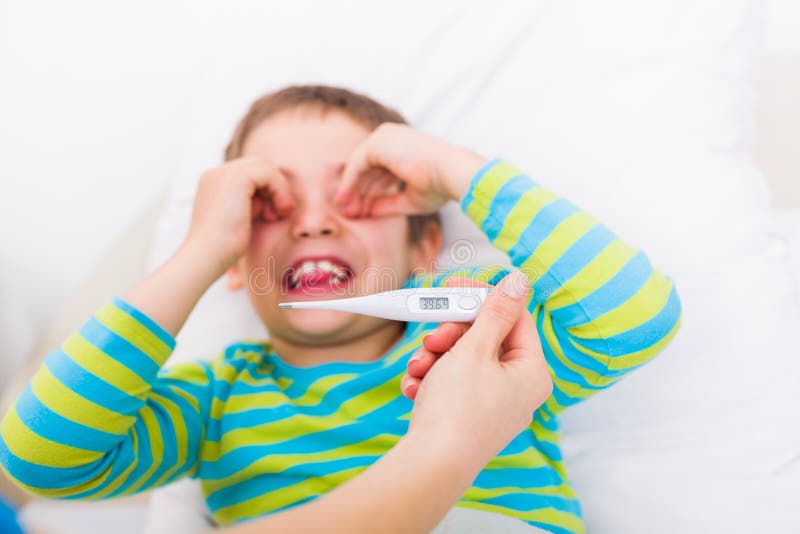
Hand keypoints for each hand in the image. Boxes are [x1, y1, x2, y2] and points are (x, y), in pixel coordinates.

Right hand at [185, 157, 293, 273]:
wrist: (207, 256)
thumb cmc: (222, 248)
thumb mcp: (236, 220)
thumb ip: (247, 205)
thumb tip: (268, 201)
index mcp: (213, 182)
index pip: (249, 173)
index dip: (266, 190)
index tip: (270, 215)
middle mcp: (216, 173)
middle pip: (258, 165)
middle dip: (273, 187)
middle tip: (278, 213)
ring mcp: (224, 173)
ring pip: (265, 167)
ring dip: (279, 189)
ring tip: (278, 214)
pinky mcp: (237, 178)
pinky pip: (270, 173)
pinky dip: (280, 190)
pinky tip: (279, 211)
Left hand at [334, 123, 486, 217]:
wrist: (450, 173)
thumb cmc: (438, 186)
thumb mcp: (409, 199)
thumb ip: (387, 204)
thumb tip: (368, 213)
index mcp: (403, 147)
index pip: (380, 171)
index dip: (370, 192)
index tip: (362, 212)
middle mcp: (392, 138)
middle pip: (368, 169)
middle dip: (358, 193)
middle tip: (349, 213)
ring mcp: (384, 138)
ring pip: (359, 167)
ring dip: (351, 191)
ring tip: (347, 212)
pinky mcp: (377, 143)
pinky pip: (355, 166)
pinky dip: (349, 183)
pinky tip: (345, 200)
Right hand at [402, 272, 551, 466]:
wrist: (431, 465)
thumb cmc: (458, 410)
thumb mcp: (475, 349)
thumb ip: (495, 311)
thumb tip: (520, 281)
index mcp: (531, 372)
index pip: (515, 318)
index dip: (483, 298)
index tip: (456, 286)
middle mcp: (518, 390)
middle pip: (485, 340)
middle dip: (451, 336)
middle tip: (433, 336)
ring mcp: (494, 406)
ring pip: (463, 361)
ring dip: (435, 357)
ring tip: (419, 368)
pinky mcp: (470, 418)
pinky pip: (453, 385)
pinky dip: (432, 380)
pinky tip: (416, 387)